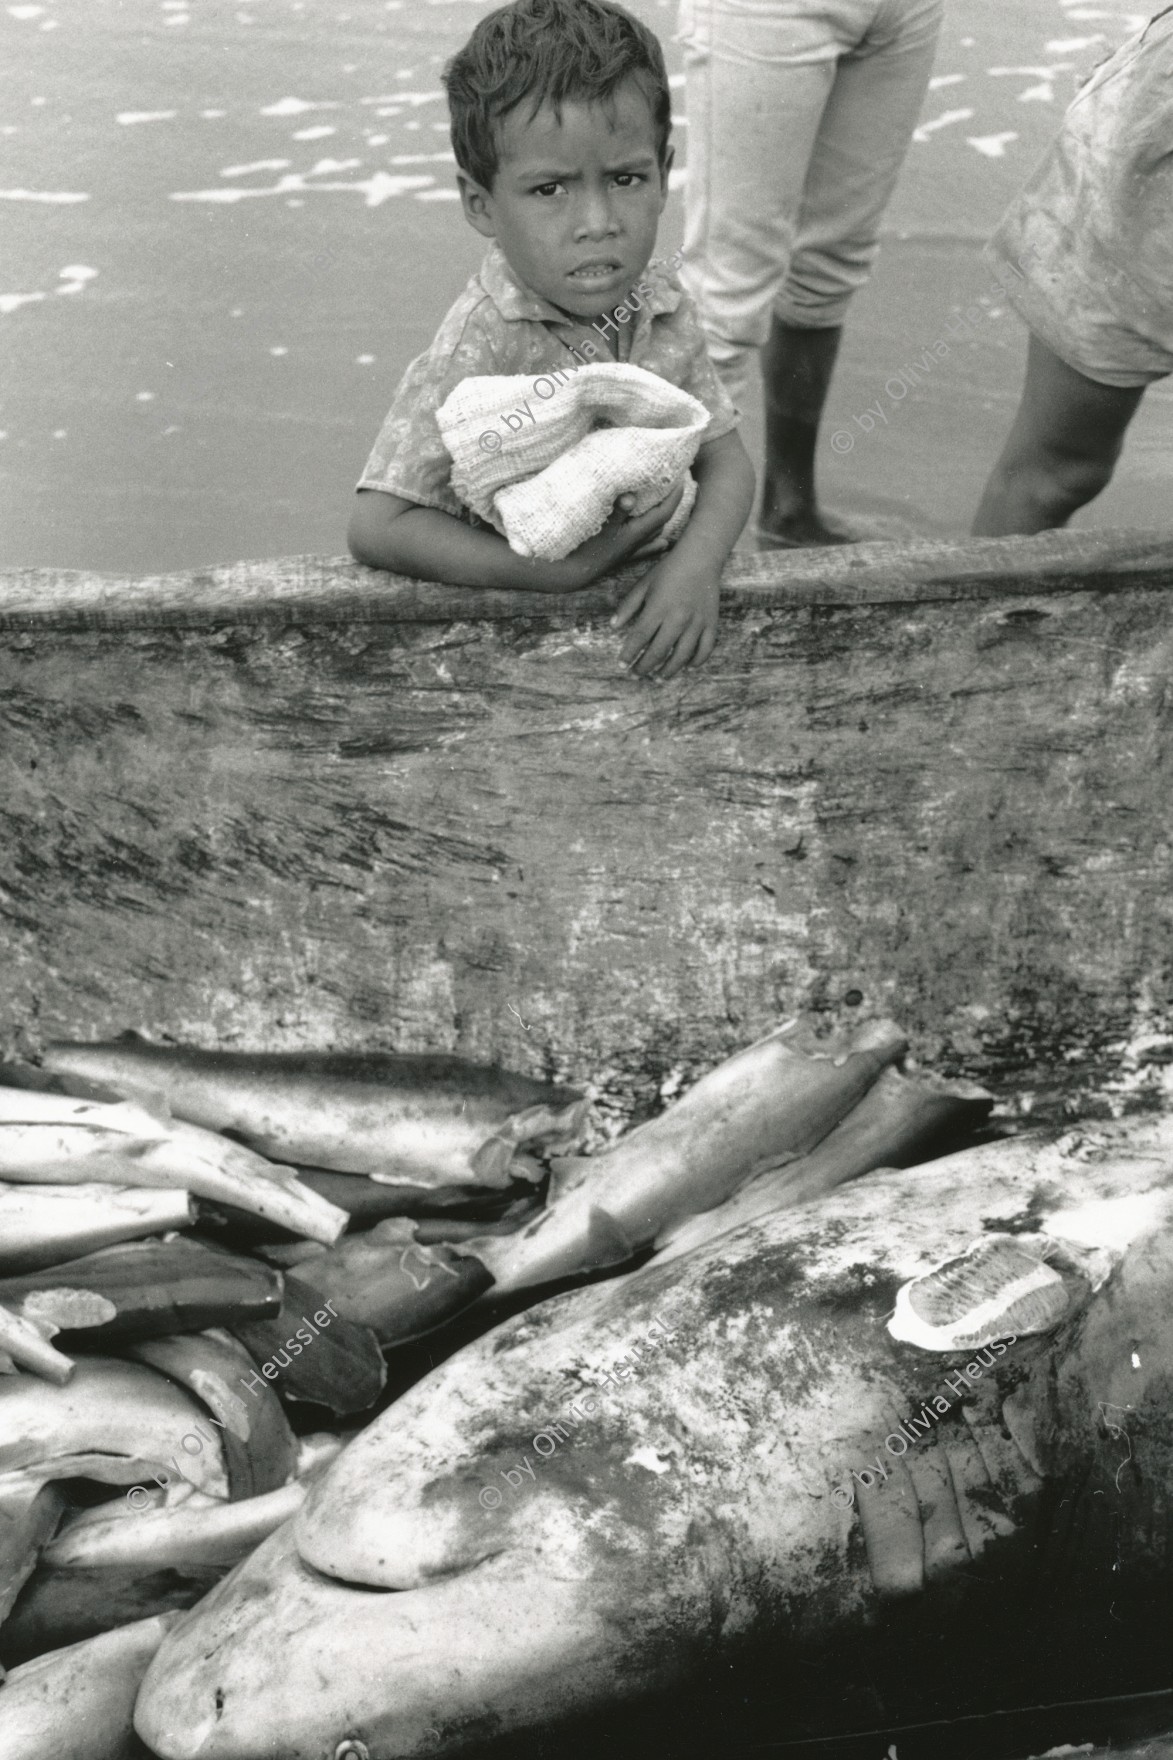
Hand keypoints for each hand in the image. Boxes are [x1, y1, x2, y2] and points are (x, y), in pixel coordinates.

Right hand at [550, 482, 685, 590]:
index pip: (664, 511)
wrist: (574, 573)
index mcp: (636, 532)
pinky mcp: (622, 556)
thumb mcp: (601, 526)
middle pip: (661, 520)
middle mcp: (638, 541)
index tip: (680, 479)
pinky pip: (645, 549)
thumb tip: (631, 496)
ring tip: (665, 503)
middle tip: (673, 484)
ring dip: (661, 517)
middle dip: (669, 502)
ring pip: (654, 532)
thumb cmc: (586, 548)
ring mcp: (631, 550)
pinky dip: (655, 543)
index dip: (674, 495)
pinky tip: (663, 543)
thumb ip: (618, 510)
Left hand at [612, 554, 720, 678]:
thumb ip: (627, 606)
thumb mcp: (643, 584)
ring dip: (668, 670)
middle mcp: (677, 619)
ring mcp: (696, 623)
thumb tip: (613, 627)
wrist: (700, 558)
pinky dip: (696, 661)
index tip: (622, 665)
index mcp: (658, 608)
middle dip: (644, 667)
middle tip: (636, 674)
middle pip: (658, 651)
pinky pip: (705, 649)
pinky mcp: (711, 623)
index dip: (628, 654)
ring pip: (681, 656)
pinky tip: (687, 666)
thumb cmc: (668, 570)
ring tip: (658, 678)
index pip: (639, 638)